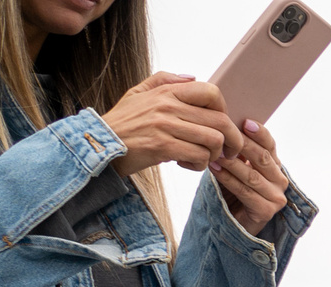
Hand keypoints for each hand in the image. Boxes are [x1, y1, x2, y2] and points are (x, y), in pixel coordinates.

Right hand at [104, 74, 243, 175]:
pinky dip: (199, 165)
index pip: (211, 92)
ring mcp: (166, 126)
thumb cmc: (123, 121)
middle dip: (232, 141)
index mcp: (166, 92)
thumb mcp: (138, 92)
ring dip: (214, 155)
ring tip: (201, 157)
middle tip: (228, 152)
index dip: (224, 110)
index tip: (221, 125)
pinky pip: (199, 156)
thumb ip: (164, 81)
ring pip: (214, 140)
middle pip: (220, 121)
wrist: (98, 143)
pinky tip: (186, 163)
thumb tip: (192, 77)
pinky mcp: (162, 147)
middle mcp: (168, 106)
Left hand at [207, 117, 289, 235]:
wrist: (235, 222)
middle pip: (262, 158)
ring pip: (252, 175)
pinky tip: (214, 169)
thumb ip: (237, 150)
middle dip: (243, 145)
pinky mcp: (266, 212)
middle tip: (224, 134)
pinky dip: (228, 179)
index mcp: (275, 166)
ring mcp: (276, 198)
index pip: (271, 145)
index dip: (260, 133)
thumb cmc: (234, 190)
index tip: (245, 121)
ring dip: (231, 162)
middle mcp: (280, 181)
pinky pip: (245, 192)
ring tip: (214, 152)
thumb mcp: (238, 166)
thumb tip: (224, 122)